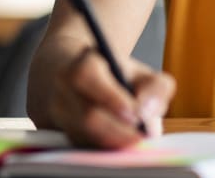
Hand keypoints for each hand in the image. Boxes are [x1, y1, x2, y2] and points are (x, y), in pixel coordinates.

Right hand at [48, 48, 175, 147]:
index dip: (110, 96)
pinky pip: (84, 147)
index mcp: (81, 65)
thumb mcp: (142, 73)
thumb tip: (148, 113)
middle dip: (117, 130)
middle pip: (86, 115)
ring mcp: (58, 116)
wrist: (81, 81)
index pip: (87, 77)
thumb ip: (156, 88)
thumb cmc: (118, 77)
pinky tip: (121, 145)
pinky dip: (105, 150)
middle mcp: (63, 90)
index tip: (134, 114)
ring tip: (136, 140)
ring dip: (113, 142)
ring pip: (85, 136)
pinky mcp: (61, 137)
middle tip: (140, 137)